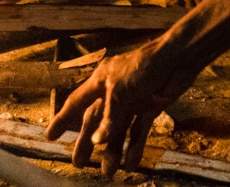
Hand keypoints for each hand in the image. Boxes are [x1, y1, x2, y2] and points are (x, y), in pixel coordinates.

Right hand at [46, 41, 197, 173]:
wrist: (179, 58)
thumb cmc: (145, 65)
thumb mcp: (122, 90)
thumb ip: (109, 117)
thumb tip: (97, 141)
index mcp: (101, 80)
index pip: (77, 102)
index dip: (63, 119)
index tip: (50, 135)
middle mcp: (114, 92)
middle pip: (96, 120)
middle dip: (87, 142)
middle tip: (79, 163)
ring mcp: (132, 100)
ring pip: (117, 129)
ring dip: (113, 150)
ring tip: (109, 171)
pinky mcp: (149, 107)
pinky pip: (138, 130)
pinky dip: (134, 146)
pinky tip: (132, 163)